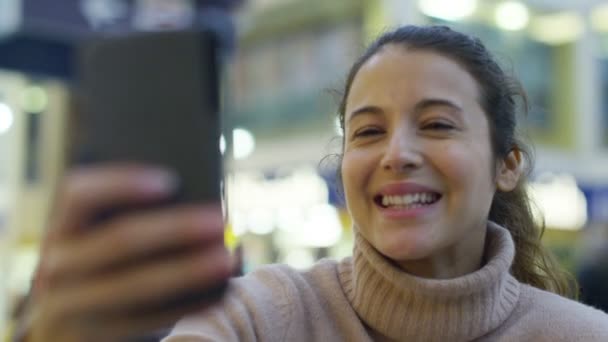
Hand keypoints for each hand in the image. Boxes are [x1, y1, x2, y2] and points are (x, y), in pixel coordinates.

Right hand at [27, 164, 233, 341]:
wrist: (74, 319)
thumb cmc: (104, 261)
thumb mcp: (99, 235)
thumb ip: (128, 215)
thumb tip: (196, 197)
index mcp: (62, 228)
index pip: (79, 195)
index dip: (122, 184)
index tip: (171, 181)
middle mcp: (58, 265)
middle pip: (118, 241)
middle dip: (174, 229)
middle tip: (219, 222)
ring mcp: (72, 305)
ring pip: (135, 286)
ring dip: (186, 272)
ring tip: (225, 259)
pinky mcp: (96, 334)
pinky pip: (148, 320)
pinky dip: (188, 305)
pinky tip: (220, 292)